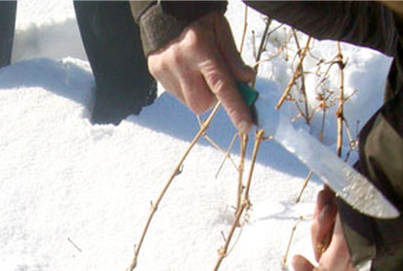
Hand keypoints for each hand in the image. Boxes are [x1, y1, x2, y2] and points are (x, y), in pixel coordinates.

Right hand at [147, 12, 254, 134]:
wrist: (166, 12)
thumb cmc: (200, 22)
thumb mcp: (221, 30)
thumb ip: (233, 57)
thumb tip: (246, 80)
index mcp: (199, 48)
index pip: (221, 85)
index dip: (235, 108)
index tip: (246, 127)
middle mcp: (179, 62)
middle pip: (202, 102)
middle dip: (213, 97)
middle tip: (214, 78)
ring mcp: (164, 70)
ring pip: (190, 102)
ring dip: (200, 93)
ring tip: (197, 71)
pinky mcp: (156, 75)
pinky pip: (179, 95)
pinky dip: (188, 89)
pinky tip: (185, 71)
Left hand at [292, 188, 358, 270]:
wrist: (386, 182)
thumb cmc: (366, 215)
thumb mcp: (345, 245)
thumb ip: (331, 264)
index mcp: (354, 265)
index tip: (296, 259)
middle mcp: (352, 252)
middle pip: (320, 252)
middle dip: (318, 233)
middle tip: (322, 217)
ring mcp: (351, 233)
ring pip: (323, 230)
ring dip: (321, 215)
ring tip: (327, 199)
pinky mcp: (350, 215)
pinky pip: (329, 213)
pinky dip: (325, 204)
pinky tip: (328, 194)